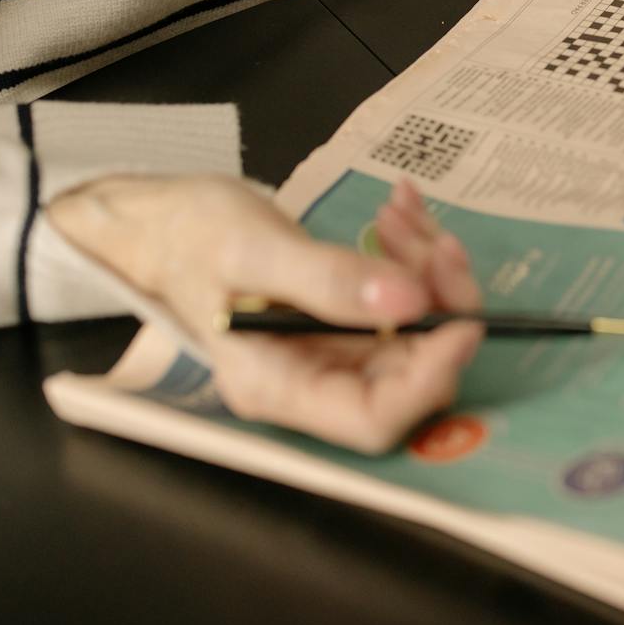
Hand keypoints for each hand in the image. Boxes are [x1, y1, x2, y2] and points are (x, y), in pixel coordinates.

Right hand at [49, 175, 481, 452]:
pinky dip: (413, 250)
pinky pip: (402, 295)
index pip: (373, 418)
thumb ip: (326, 280)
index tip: (462, 320)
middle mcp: (313, 378)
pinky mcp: (346, 313)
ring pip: (416, 327)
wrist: (161, 216)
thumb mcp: (251, 249)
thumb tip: (410, 304)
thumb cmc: (187, 236)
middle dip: (438, 303)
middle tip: (436, 241)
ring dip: (427, 267)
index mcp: (280, 386)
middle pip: (409, 371)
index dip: (430, 378)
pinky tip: (401, 207)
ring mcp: (333, 346)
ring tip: (401, 212)